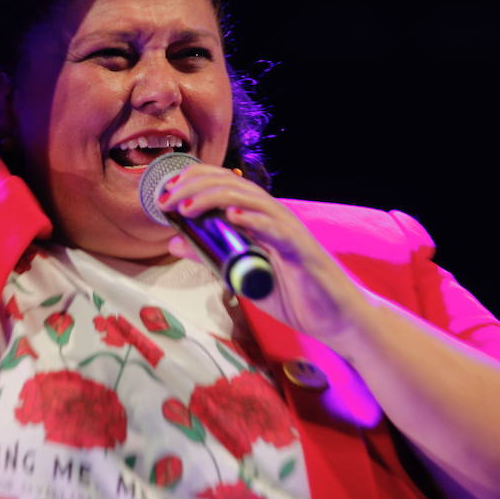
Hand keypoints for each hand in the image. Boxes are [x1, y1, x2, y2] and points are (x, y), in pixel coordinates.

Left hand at [161, 164, 366, 341]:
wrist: (335, 317)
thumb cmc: (292, 294)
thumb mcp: (239, 275)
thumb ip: (210, 257)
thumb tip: (173, 242)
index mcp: (258, 217)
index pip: (223, 184)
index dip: (192, 181)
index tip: (164, 194)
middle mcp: (272, 215)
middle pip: (231, 183)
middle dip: (194, 186)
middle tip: (166, 199)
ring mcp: (287, 229)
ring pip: (249, 199)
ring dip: (214, 198)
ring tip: (187, 207)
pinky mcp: (299, 248)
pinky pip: (275, 228)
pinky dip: (253, 220)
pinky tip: (232, 217)